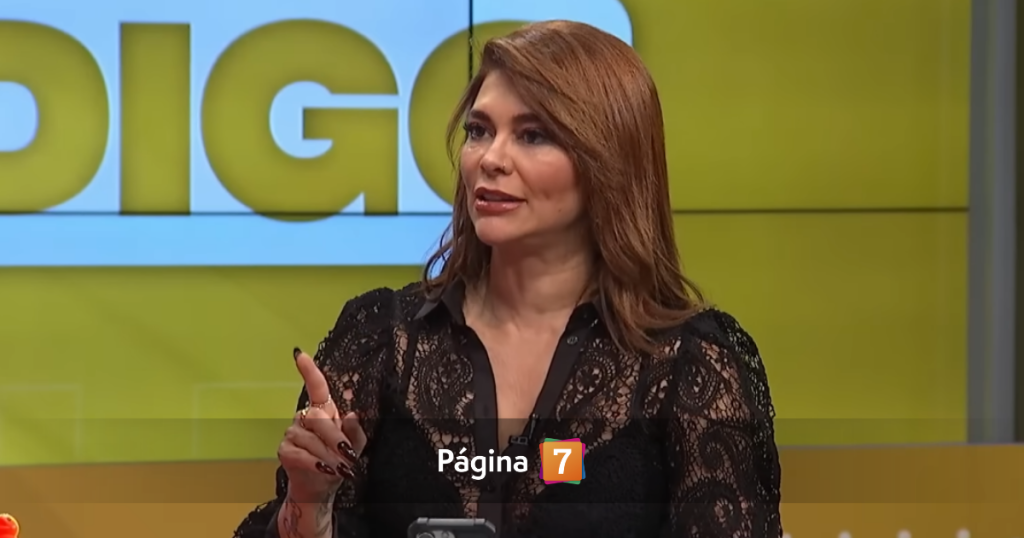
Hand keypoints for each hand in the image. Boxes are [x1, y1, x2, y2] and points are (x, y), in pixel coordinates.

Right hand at [278, 348, 367, 502]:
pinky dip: (316, 463)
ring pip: (311, 438)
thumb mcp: (355, 446)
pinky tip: (324, 470)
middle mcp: (304, 417)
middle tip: (348, 455)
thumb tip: (352, 414)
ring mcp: (293, 433)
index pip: (316, 387)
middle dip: (336, 438)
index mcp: (323, 411)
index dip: (309, 371)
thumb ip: (355, 430)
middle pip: (318, 418)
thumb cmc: (338, 461)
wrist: (322, 486)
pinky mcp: (285, 450)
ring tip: (340, 468)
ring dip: (328, 455)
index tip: (300, 355)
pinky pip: (301, 454)